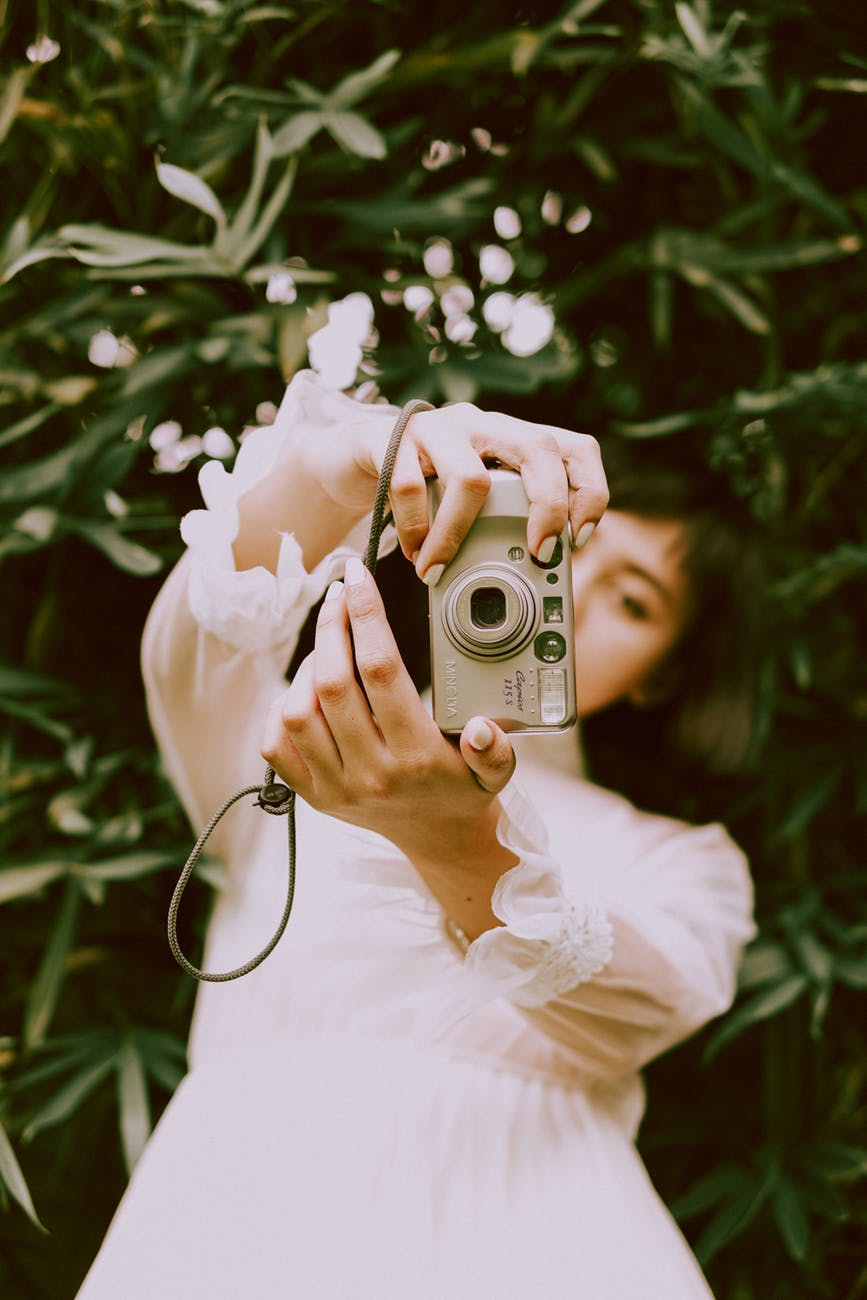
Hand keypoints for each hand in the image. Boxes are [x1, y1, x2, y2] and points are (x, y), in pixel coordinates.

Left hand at [260, 559, 518, 935]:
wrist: (440, 842)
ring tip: (329, 647)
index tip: (359, 578)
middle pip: (332, 685)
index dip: (366, 615)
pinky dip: (282, 710)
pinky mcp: (313, 798)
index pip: (382, 671)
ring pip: (298, 712)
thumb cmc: (464, 790)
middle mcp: (372, 774)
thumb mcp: (495, 770)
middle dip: (331, 628)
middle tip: (338, 596)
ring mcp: (336, 789)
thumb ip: (493, 748)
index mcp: (417, 758)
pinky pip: (276, 747)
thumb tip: (483, 728)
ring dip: (307, 668)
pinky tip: (304, 690)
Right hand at [301, 400, 608, 583]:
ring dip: (457, 537)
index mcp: (509, 440)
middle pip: (538, 449)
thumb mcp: (470, 503)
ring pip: (470, 477)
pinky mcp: (389, 437)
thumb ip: (501, 524)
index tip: (579, 539)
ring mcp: (435, 427)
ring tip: (438, 571)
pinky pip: (408, 486)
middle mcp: (480, 424)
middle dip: (547, 508)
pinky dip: (413, 531)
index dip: (589, 490)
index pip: (573, 447)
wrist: (347, 458)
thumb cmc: (421, 490)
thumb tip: (539, 580)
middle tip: (537, 554)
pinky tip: (411, 553)